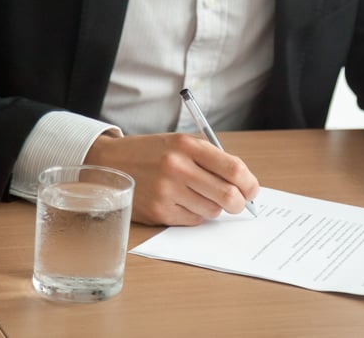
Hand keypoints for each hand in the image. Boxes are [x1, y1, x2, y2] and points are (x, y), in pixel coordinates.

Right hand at [85, 133, 259, 225]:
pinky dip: (196, 214)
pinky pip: (194, 220)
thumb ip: (212, 159)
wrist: (111, 163)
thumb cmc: (153, 153)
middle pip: (228, 195)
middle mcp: (177, 168)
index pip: (234, 168)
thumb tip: (244, 184)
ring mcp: (167, 191)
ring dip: (215, 207)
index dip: (250, 183)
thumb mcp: (182, 143)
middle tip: (239, 202)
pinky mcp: (159, 211)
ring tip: (202, 196)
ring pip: (212, 210)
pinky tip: (185, 202)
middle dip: (239, 202)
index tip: (253, 190)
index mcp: (188, 146)